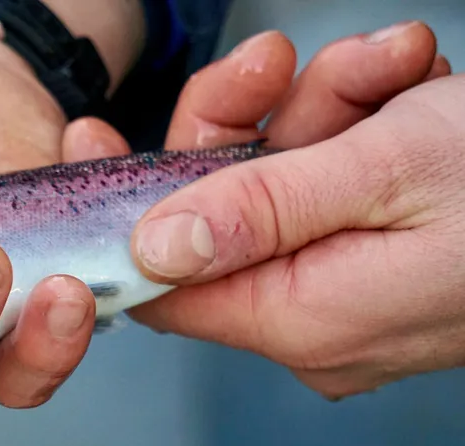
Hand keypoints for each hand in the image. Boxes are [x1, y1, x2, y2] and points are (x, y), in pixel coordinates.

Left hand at [125, 21, 460, 400]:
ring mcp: (354, 290)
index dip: (123, 214)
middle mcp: (322, 320)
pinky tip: (410, 88)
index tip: (96, 146)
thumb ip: (261, 209)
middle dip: (249, 124)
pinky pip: (332, 188)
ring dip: (322, 108)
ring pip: (281, 186)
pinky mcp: (385, 258)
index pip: (166, 288)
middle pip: (221, 218)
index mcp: (307, 318)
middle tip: (287, 64)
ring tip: (396, 68)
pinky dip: (358, 125)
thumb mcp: (386, 171)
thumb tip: (157, 245)